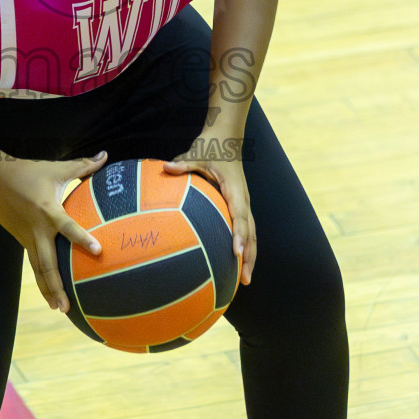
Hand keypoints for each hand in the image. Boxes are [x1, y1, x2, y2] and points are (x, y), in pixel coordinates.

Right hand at [0, 151, 106, 312]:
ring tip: (60, 308)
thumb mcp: (57, 168)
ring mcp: (27, 237)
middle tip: (67, 307)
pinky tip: (51, 289)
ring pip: (38, 269)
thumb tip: (106, 155)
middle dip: (56, 287)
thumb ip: (84, 165)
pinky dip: (42, 277)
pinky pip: (33, 261)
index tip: (98, 251)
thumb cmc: (28, 171)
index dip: (83, 239)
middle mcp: (37, 230)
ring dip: (47, 289)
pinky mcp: (21, 239)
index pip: (68, 228)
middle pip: (46, 264)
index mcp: (48, 211)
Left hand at [165, 143, 255, 284]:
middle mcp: (244, 199)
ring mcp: (243, 203)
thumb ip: (184, 163)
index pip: (240, 216)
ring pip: (251, 234)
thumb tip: (167, 167)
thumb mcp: (196, 153)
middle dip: (249, 256)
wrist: (226, 138)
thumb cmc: (212, 147)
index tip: (236, 253)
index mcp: (235, 190)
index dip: (239, 235)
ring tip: (244, 280)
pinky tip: (235, 262)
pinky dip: (243, 246)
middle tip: (245, 280)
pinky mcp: (239, 205)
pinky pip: (244, 228)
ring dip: (249, 255)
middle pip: (251, 233)